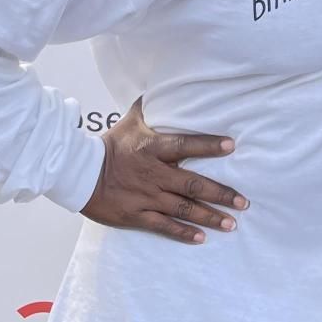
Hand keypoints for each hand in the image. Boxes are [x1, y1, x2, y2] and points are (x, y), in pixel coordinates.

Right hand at [81, 98, 246, 244]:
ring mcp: (145, 197)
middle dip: (221, 194)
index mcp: (153, 148)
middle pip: (192, 184)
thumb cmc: (109, 145)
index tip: (231, 146)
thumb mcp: (130, 121)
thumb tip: (168, 84)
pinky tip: (202, 238)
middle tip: (243, 201)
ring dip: (209, 217)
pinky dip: (183, 233)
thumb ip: (151, 106)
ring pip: (183, 209)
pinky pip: (163, 226)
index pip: (185, 145)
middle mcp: (153, 174)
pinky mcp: (135, 216)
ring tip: (231, 223)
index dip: (208, 145)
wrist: (78, 173)